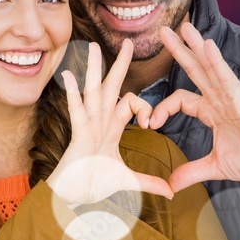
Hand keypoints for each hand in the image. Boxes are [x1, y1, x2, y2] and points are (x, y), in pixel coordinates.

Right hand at [46, 40, 173, 206]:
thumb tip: (171, 191)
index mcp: (111, 127)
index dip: (144, 108)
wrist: (72, 197)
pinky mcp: (78, 134)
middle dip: (120, 64)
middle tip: (128, 42)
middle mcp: (99, 121)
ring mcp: (88, 125)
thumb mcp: (129, 182)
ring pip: (93, 91)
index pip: (130, 103)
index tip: (150, 124)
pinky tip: (68, 75)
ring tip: (92, 47)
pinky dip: (72, 93)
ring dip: (94, 69)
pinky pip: (76, 110)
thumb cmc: (93, 184)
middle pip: (112, 86)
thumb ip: (149, 182)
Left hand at [149, 23, 239, 192]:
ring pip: (209, 67)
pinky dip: (215, 61)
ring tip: (182, 27)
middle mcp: (219, 99)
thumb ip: (191, 172)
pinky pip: (225, 77)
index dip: (163, 108)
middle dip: (178, 51)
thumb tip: (170, 186)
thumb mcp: (215, 167)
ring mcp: (230, 96)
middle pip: (194, 71)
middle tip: (162, 32)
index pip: (181, 100)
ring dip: (195, 46)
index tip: (150, 123)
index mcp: (212, 112)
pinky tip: (206, 44)